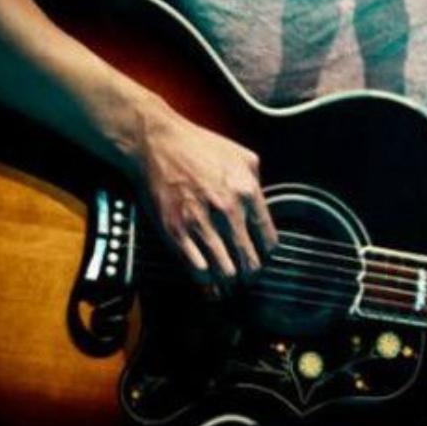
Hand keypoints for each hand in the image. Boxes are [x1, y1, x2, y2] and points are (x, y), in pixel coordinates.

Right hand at [134, 109, 277, 289]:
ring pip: (226, 273)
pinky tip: (208, 282)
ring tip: (228, 281)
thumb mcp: (242, 156)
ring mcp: (201, 223)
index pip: (269, 242)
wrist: (157, 143)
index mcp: (247, 192)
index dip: (266, 255)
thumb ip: (258, 183)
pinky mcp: (176, 232)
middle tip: (246, 275)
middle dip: (251, 274)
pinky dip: (206, 282)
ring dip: (229, 282)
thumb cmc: (198, 146)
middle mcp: (228, 211)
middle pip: (250, 263)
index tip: (261, 256)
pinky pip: (198, 271)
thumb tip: (262, 208)